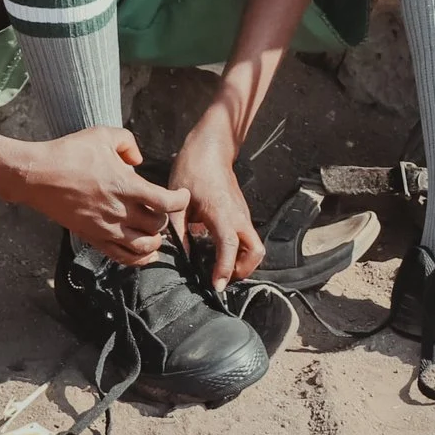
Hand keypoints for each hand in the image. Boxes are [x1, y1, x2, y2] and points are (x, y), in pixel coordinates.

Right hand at [16, 127, 187, 265]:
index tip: (182, 194)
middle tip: (163, 210)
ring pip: (143, 247)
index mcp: (125, 186)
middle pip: (157, 226)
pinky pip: (122, 257)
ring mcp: (105, 228)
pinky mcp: (92, 237)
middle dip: (165, 218)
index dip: (181, 200)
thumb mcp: (102, 135)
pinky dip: (138, 259)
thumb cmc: (69, 152)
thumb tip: (138, 161)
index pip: (165, 202)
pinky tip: (146, 253)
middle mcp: (118, 211)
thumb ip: (128, 143)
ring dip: (155, 241)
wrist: (37, 175)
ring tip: (156, 232)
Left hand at [170, 119, 259, 293]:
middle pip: (256, 252)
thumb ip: (179, 232)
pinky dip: (240, 251)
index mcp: (222, 213)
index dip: (224, 269)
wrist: (210, 149)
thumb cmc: (192, 171)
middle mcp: (239, 216)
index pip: (230, 247)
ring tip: (219, 268)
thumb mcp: (178, 203)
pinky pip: (248, 238)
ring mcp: (243, 214)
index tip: (216, 286)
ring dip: (242, 262)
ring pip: (254, 246)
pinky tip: (218, 252)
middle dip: (242, 270)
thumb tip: (182, 257)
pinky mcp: (242, 212)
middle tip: (221, 278)